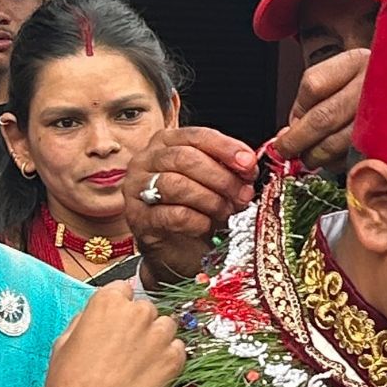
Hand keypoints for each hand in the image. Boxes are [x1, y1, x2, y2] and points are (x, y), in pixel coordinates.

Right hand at [35, 282, 183, 386]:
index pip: (122, 290)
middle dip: (137, 325)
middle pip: (145, 309)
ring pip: (166, 326)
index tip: (116, 321)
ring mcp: (158, 335)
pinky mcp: (174, 358)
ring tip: (137, 362)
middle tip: (124, 348)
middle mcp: (137, 313)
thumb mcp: (63, 342)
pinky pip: (178, 349)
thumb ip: (85, 319)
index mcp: (107, 302)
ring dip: (156, 339)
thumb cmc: (71, 385)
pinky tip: (149, 373)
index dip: (118, 308)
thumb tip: (95, 315)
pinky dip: (168, 359)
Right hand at [124, 127, 257, 285]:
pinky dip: (196, 220)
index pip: (197, 136)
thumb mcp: (217, 183)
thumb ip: (230, 169)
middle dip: (221, 178)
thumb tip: (248, 165)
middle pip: (185, 158)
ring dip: (210, 199)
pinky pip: (172, 214)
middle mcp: (147, 160)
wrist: (179, 250)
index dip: (226, 148)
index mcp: (167, 143)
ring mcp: (137, 188)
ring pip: (176, 184)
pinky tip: (206, 226)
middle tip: (242, 195)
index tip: (248, 163)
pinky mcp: (138, 218)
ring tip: (226, 211)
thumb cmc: (197, 209)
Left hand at [273, 48, 367, 168]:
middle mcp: (373, 84)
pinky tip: (336, 159)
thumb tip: (289, 131)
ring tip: (310, 156)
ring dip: (317, 155)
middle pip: (323, 117)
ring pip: (337, 142)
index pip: (313, 85)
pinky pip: (356, 158)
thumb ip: (314, 98)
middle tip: (286, 150)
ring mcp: (386, 114)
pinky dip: (339, 164)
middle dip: (297, 140)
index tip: (290, 124)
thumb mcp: (345, 75)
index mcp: (357, 61)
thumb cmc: (374, 85)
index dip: (296, 110)